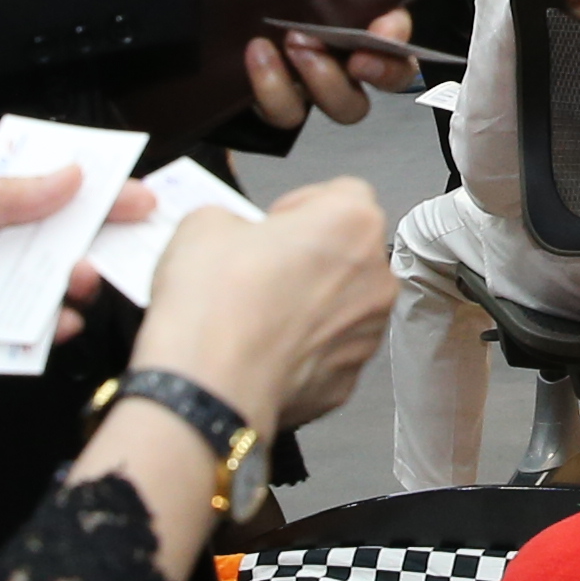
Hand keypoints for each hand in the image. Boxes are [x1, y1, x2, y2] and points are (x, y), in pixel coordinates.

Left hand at [0, 163, 151, 376]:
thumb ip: (2, 195)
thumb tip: (70, 176)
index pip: (40, 198)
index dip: (90, 198)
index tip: (138, 200)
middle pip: (44, 254)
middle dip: (86, 250)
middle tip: (115, 252)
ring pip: (28, 301)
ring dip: (62, 294)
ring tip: (80, 287)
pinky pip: (0, 349)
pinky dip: (31, 342)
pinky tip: (53, 329)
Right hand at [129, 175, 395, 435]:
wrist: (207, 386)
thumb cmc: (214, 305)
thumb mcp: (205, 222)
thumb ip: (236, 218)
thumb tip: (233, 233)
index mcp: (353, 223)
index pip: (344, 194)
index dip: (301, 204)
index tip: (272, 222)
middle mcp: (374, 279)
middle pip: (348, 254)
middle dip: (309, 257)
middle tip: (260, 267)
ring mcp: (365, 335)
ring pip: (342, 306)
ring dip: (308, 304)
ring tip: (256, 312)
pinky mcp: (345, 382)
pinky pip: (327, 353)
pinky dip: (301, 349)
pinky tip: (260, 348)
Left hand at [240, 7, 414, 129]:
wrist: (202, 1)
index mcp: (362, 23)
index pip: (402, 39)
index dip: (400, 39)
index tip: (383, 27)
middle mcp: (347, 58)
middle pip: (390, 81)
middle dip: (377, 68)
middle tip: (346, 47)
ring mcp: (313, 86)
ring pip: (347, 108)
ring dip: (328, 79)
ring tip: (294, 41)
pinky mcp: (275, 102)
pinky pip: (286, 112)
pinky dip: (273, 86)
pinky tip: (256, 50)